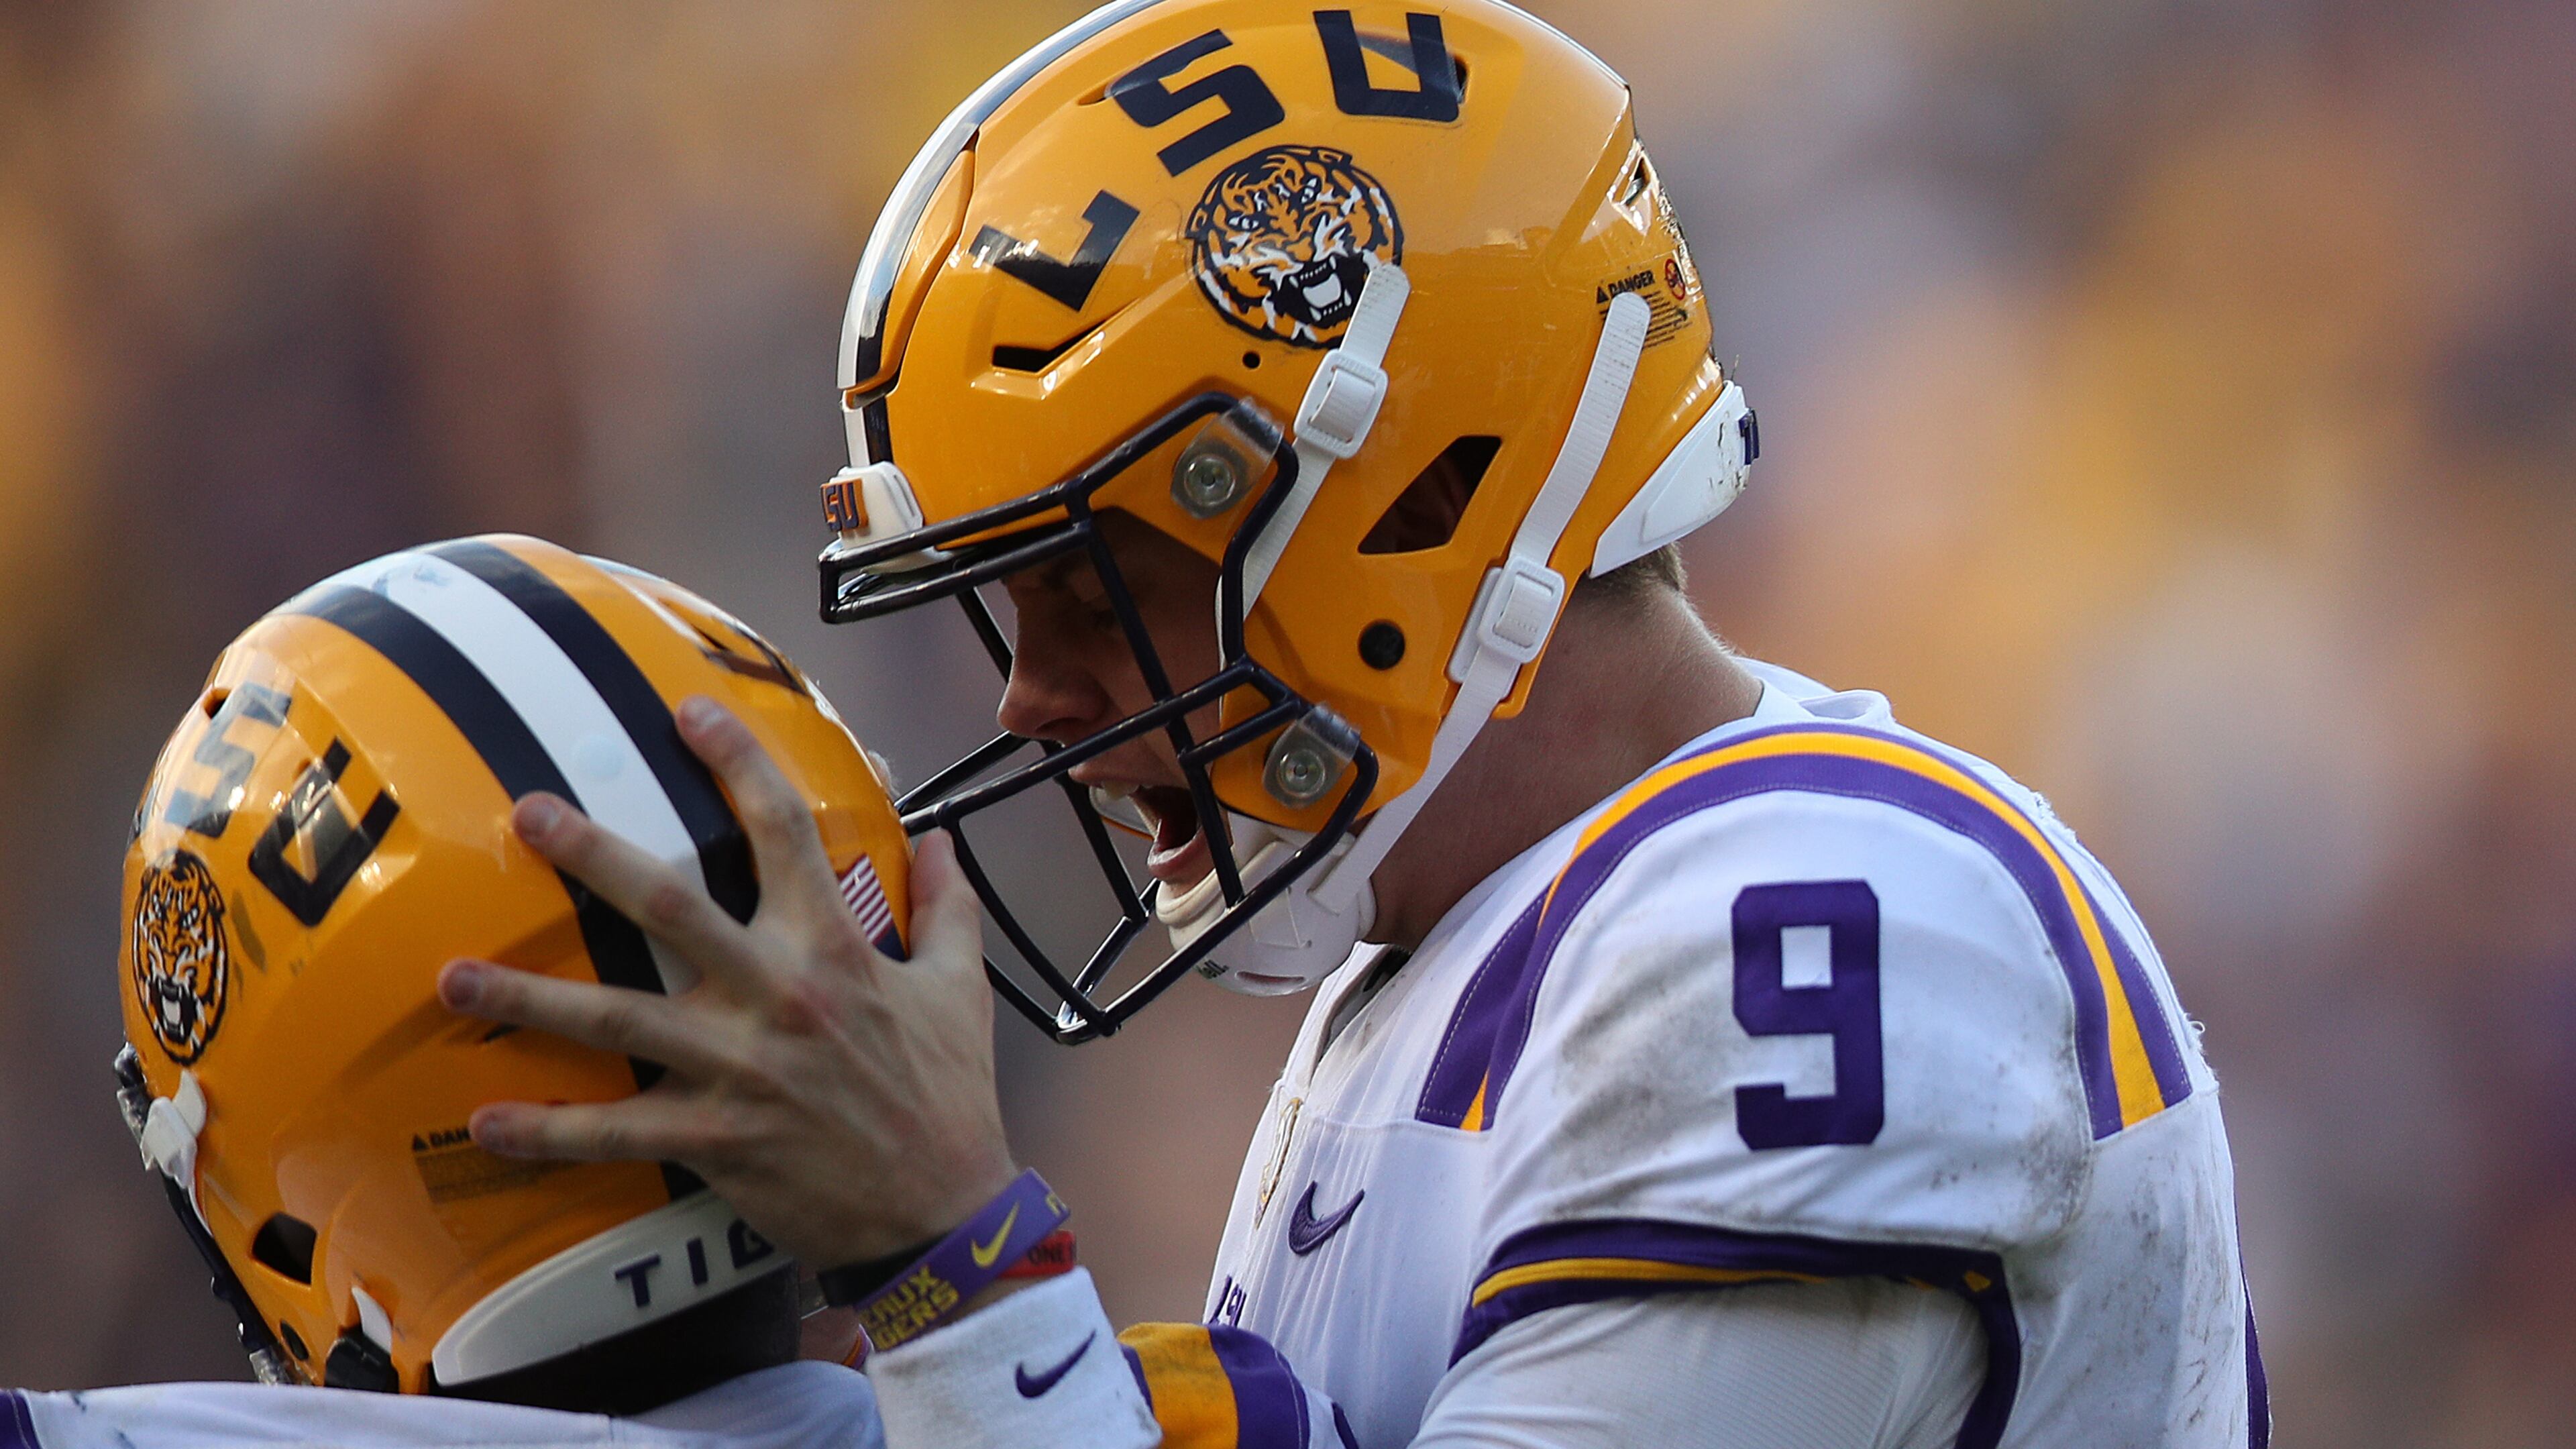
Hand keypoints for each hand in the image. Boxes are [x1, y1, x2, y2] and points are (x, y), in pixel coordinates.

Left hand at [436, 695, 1017, 1268]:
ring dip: (530, 997)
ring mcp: (739, 1071)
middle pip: (672, 906)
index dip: (738, 763)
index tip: (689, 712)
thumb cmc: (950, 1096)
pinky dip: (548, 1132)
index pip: (784, 832)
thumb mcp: (960, 991)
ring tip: (453, 976)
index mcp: (837, 947)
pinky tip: (486, 1123)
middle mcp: (778, 996)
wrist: (944, 1211)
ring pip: (618, 1019)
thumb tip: (941, 842)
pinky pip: (617, 1133)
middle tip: (528, 813)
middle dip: (595, 856)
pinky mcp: (715, 1142)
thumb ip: (949, 909)